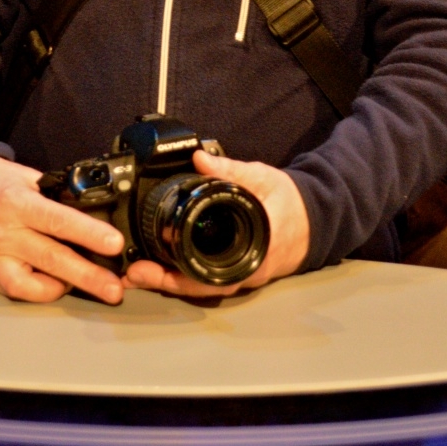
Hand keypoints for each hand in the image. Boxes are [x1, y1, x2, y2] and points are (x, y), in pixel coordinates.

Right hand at [0, 155, 124, 304]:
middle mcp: (4, 233)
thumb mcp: (29, 178)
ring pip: (34, 283)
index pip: (57, 220)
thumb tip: (95, 212)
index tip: (114, 243)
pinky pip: (18, 291)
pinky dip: (43, 291)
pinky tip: (59, 284)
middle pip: (51, 258)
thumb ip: (57, 195)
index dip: (88, 233)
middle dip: (88, 276)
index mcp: (16, 202)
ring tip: (96, 288)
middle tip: (114, 289)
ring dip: (69, 288)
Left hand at [123, 148, 310, 298]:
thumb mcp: (262, 177)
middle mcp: (246, 271)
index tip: (152, 269)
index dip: (179, 276)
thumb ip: (229, 169)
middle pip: (199, 286)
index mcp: (254, 251)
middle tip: (133, 273)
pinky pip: (207, 279)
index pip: (212, 273)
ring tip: (138, 272)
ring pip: (201, 287)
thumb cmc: (290, 201)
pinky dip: (184, 276)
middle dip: (164, 282)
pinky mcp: (236, 271)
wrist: (313, 218)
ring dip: (170, 281)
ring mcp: (242, 275)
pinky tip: (162, 267)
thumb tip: (199, 158)